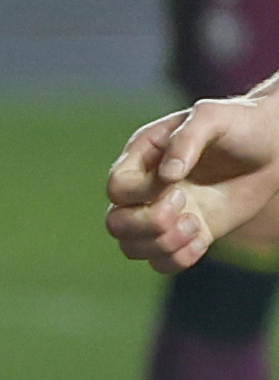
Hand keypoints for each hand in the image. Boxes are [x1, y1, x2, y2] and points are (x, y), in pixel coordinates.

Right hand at [106, 85, 278, 272]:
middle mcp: (146, 188)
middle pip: (115, 224)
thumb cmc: (239, 123)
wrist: (272, 145)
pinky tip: (203, 239)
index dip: (140, 195)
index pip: (116, 188)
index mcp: (141, 157)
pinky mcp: (189, 232)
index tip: (176, 185)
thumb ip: (186, 140)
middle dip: (148, 226)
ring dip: (164, 245)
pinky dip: (180, 259)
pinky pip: (163, 262)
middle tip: (186, 212)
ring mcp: (166, 213)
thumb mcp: (211, 117)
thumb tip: (167, 176)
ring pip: (132, 248)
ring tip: (196, 225)